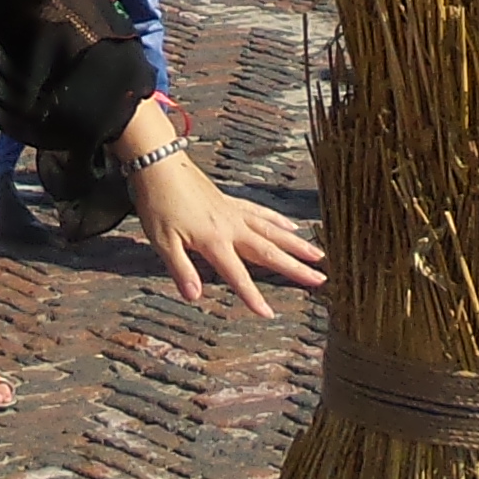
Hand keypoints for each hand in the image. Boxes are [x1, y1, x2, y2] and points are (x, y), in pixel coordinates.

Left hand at [128, 150, 324, 315]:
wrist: (159, 164)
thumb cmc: (157, 203)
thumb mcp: (161, 240)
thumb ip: (181, 270)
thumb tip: (194, 297)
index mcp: (213, 240)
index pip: (238, 275)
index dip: (253, 297)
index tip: (269, 314)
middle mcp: (230, 227)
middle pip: (269, 251)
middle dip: (295, 267)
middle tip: (321, 278)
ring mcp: (233, 212)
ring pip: (272, 230)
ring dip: (296, 244)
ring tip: (318, 255)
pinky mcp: (230, 201)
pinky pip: (261, 212)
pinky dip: (278, 220)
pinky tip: (292, 227)